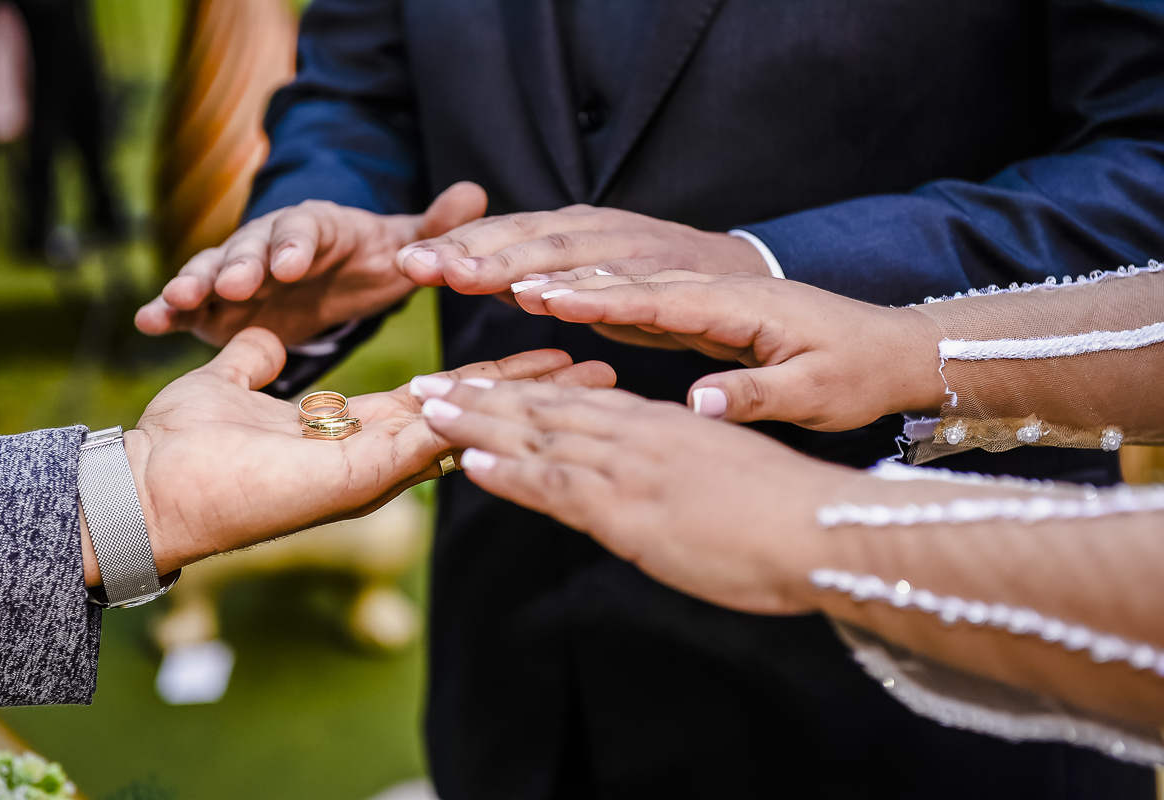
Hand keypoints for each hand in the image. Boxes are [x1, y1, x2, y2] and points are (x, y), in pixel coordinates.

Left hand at [79, 328, 615, 584]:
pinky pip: (432, 439)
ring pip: (470, 427)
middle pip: (474, 412)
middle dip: (538, 389)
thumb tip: (265, 338)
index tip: (542, 348)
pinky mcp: (361, 475)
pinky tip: (537, 388)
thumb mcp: (229, 383)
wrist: (147, 484)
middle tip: (599, 365)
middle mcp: (379, 453)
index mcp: (357, 429)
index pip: (443, 395)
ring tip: (590, 376)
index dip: (494, 371)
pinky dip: (483, 412)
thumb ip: (257, 360)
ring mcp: (377, 468)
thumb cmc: (183, 445)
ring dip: (531, 401)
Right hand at [135, 182, 488, 345]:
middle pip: (251, 249)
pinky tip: (147, 324)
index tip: (290, 262)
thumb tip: (476, 192)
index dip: (295, 244)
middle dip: (239, 265)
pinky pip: (190, 307)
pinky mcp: (217, 305)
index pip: (304, 230)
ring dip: (193, 284)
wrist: (330, 279)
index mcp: (316, 229)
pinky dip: (166, 312)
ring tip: (174, 300)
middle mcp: (270, 244)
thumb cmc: (368, 261)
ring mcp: (238, 274)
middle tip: (232, 284)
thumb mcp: (402, 245)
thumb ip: (434, 227)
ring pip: (211, 274)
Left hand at [393, 204, 766, 297]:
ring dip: (512, 264)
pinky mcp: (665, 272)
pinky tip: (548, 299)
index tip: (402, 263)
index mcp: (569, 231)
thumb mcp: (582, 280)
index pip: (502, 235)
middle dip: (467, 250)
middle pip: (522, 237)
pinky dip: (583, 290)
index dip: (453, 246)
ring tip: (465, 277)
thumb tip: (471, 276)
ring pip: (564, 253)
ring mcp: (630, 247)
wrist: (739, 277)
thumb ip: (532, 277)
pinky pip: (620, 283)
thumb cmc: (649, 282)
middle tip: (416, 265)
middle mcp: (594, 229)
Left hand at [412, 379, 848, 614]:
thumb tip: (652, 479)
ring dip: (479, 423)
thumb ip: (677, 468)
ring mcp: (629, 466)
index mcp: (660, 425)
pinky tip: (473, 462)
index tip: (480, 385)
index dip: (521, 392)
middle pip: (545, 408)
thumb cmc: (785, 512)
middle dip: (481, 397)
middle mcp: (636, 434)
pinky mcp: (629, 506)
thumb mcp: (722, 475)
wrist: (821, 528)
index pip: (577, 401)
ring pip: (539, 435)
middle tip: (428, 384)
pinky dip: (513, 471)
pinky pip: (558, 484)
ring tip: (429, 409)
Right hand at [510, 270, 946, 429]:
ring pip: (604, 266)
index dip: (592, 296)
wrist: (886, 344)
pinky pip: (616, 283)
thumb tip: (699, 400)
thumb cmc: (853, 371)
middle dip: (540, 265)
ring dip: (541, 264)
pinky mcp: (687, 298)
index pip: (652, 294)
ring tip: (479, 267)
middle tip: (472, 265)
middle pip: (610, 266)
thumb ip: (758, 393)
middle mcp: (705, 282)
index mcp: (735, 303)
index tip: (534, 292)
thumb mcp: (817, 392)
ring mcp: (693, 285)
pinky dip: (568, 281)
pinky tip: (527, 286)